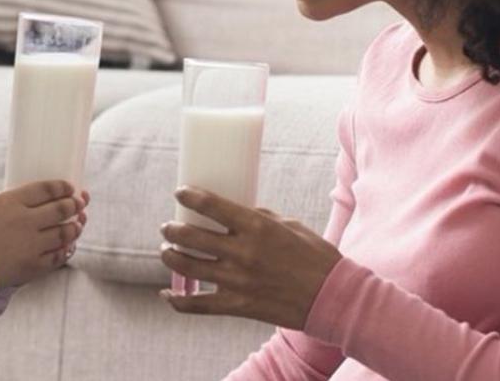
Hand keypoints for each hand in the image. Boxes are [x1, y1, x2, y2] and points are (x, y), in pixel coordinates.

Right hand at [0, 180, 88, 287]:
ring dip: (75, 227)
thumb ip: (4, 204)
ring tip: (78, 224)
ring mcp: (31, 245)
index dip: (62, 187)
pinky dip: (65, 249)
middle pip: (61, 209)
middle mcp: (25, 221)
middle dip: (74, 204)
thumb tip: (23, 202)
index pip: (47, 189)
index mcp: (10, 201)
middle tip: (79, 203)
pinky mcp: (32, 266)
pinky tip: (68, 245)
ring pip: (64, 233)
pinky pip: (57, 257)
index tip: (69, 188)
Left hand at [158, 187, 341, 329]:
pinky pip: (197, 305)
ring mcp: (238, 282)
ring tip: (166, 250)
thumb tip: (235, 214)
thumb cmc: (316, 257)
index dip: (189, 197)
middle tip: (167, 226)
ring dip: (170, 256)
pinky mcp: (238, 307)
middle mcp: (243, 253)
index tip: (180, 193)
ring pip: (188, 267)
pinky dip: (177, 301)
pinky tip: (168, 293)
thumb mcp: (290, 226)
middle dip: (172, 229)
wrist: (332, 298)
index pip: (212, 206)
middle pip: (191, 237)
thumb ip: (260, 218)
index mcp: (257, 227)